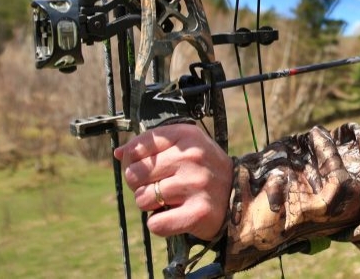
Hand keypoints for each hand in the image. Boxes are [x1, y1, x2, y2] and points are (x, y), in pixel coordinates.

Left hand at [114, 124, 232, 239]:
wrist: (241, 195)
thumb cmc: (206, 170)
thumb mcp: (185, 147)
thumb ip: (152, 146)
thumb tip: (119, 153)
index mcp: (187, 135)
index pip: (137, 147)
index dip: (134, 161)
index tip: (148, 168)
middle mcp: (192, 157)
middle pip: (135, 174)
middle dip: (140, 185)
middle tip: (160, 187)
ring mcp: (195, 185)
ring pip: (142, 199)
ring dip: (150, 205)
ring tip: (168, 202)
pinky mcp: (197, 213)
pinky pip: (156, 224)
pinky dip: (160, 224)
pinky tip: (174, 216)